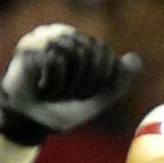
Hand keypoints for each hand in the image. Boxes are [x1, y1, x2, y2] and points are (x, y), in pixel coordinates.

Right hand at [0, 24, 138, 144]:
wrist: (31, 123)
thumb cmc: (63, 110)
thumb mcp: (98, 99)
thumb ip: (119, 80)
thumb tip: (134, 58)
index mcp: (82, 48)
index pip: (105, 53)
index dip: (102, 79)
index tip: (85, 94)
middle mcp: (64, 39)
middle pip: (93, 52)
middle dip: (87, 83)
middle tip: (68, 95)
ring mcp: (46, 40)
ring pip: (77, 54)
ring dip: (70, 84)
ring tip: (55, 92)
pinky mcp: (29, 48)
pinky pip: (56, 62)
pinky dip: (54, 83)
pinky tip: (42, 89)